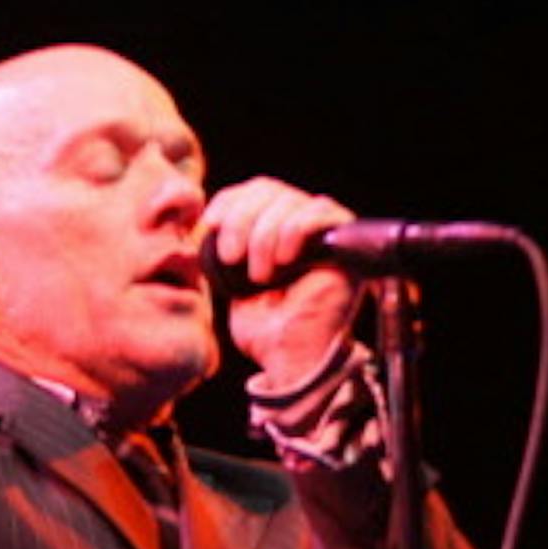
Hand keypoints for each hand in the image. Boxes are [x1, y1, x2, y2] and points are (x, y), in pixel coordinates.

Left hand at [199, 177, 358, 386]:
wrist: (287, 358)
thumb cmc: (262, 326)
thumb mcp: (228, 274)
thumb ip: (224, 237)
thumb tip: (200, 208)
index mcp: (278, 230)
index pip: (256, 190)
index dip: (230, 200)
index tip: (209, 226)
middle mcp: (306, 229)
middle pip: (271, 190)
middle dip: (242, 219)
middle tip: (230, 257)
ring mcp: (328, 237)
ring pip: (291, 200)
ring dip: (264, 234)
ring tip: (258, 274)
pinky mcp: (347, 249)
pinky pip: (322, 213)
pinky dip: (295, 231)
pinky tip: (284, 261)